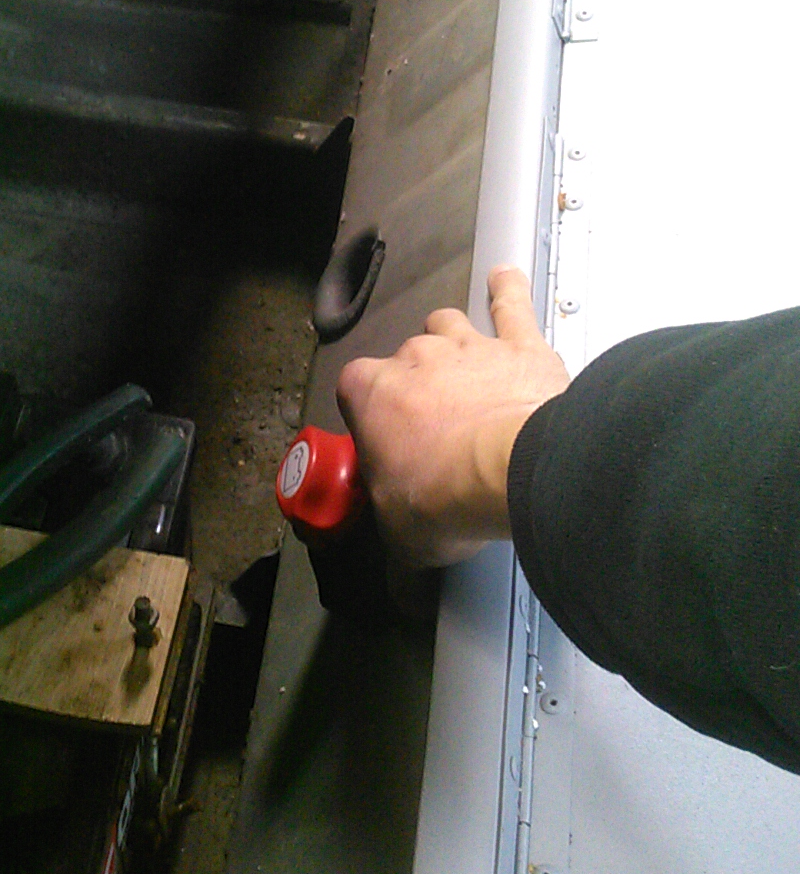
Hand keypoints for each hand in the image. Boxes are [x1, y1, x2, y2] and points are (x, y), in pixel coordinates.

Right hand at [335, 267, 568, 566]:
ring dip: (450, 338)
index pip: (354, 392)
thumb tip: (401, 595)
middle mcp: (414, 358)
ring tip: (460, 356)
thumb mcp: (404, 539)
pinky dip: (507, 290)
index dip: (369, 418)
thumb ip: (398, 555)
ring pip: (447, 324)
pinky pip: (509, 304)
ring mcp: (467, 345)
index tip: (384, 446)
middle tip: (432, 422)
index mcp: (370, 394)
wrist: (511, 472)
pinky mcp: (519, 344)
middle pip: (405, 360)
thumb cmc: (445, 497)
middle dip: (415, 383)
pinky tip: (505, 278)